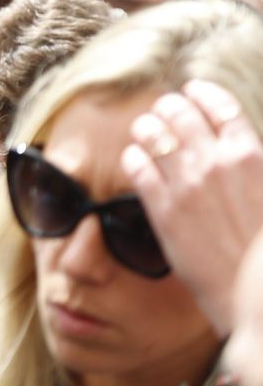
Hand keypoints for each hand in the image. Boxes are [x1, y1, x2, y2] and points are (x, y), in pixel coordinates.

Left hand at [122, 80, 262, 333]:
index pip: (218, 104)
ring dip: (146, 127)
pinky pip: (135, 164)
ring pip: (149, 131)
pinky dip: (134, 156)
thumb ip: (252, 163)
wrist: (256, 295)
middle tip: (164, 112)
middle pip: (177, 110)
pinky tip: (137, 160)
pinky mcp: (161, 208)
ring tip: (146, 132)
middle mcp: (215, 162)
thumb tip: (238, 145)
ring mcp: (185, 183)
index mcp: (250, 155)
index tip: (192, 90)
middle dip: (168, 107)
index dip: (201, 92)